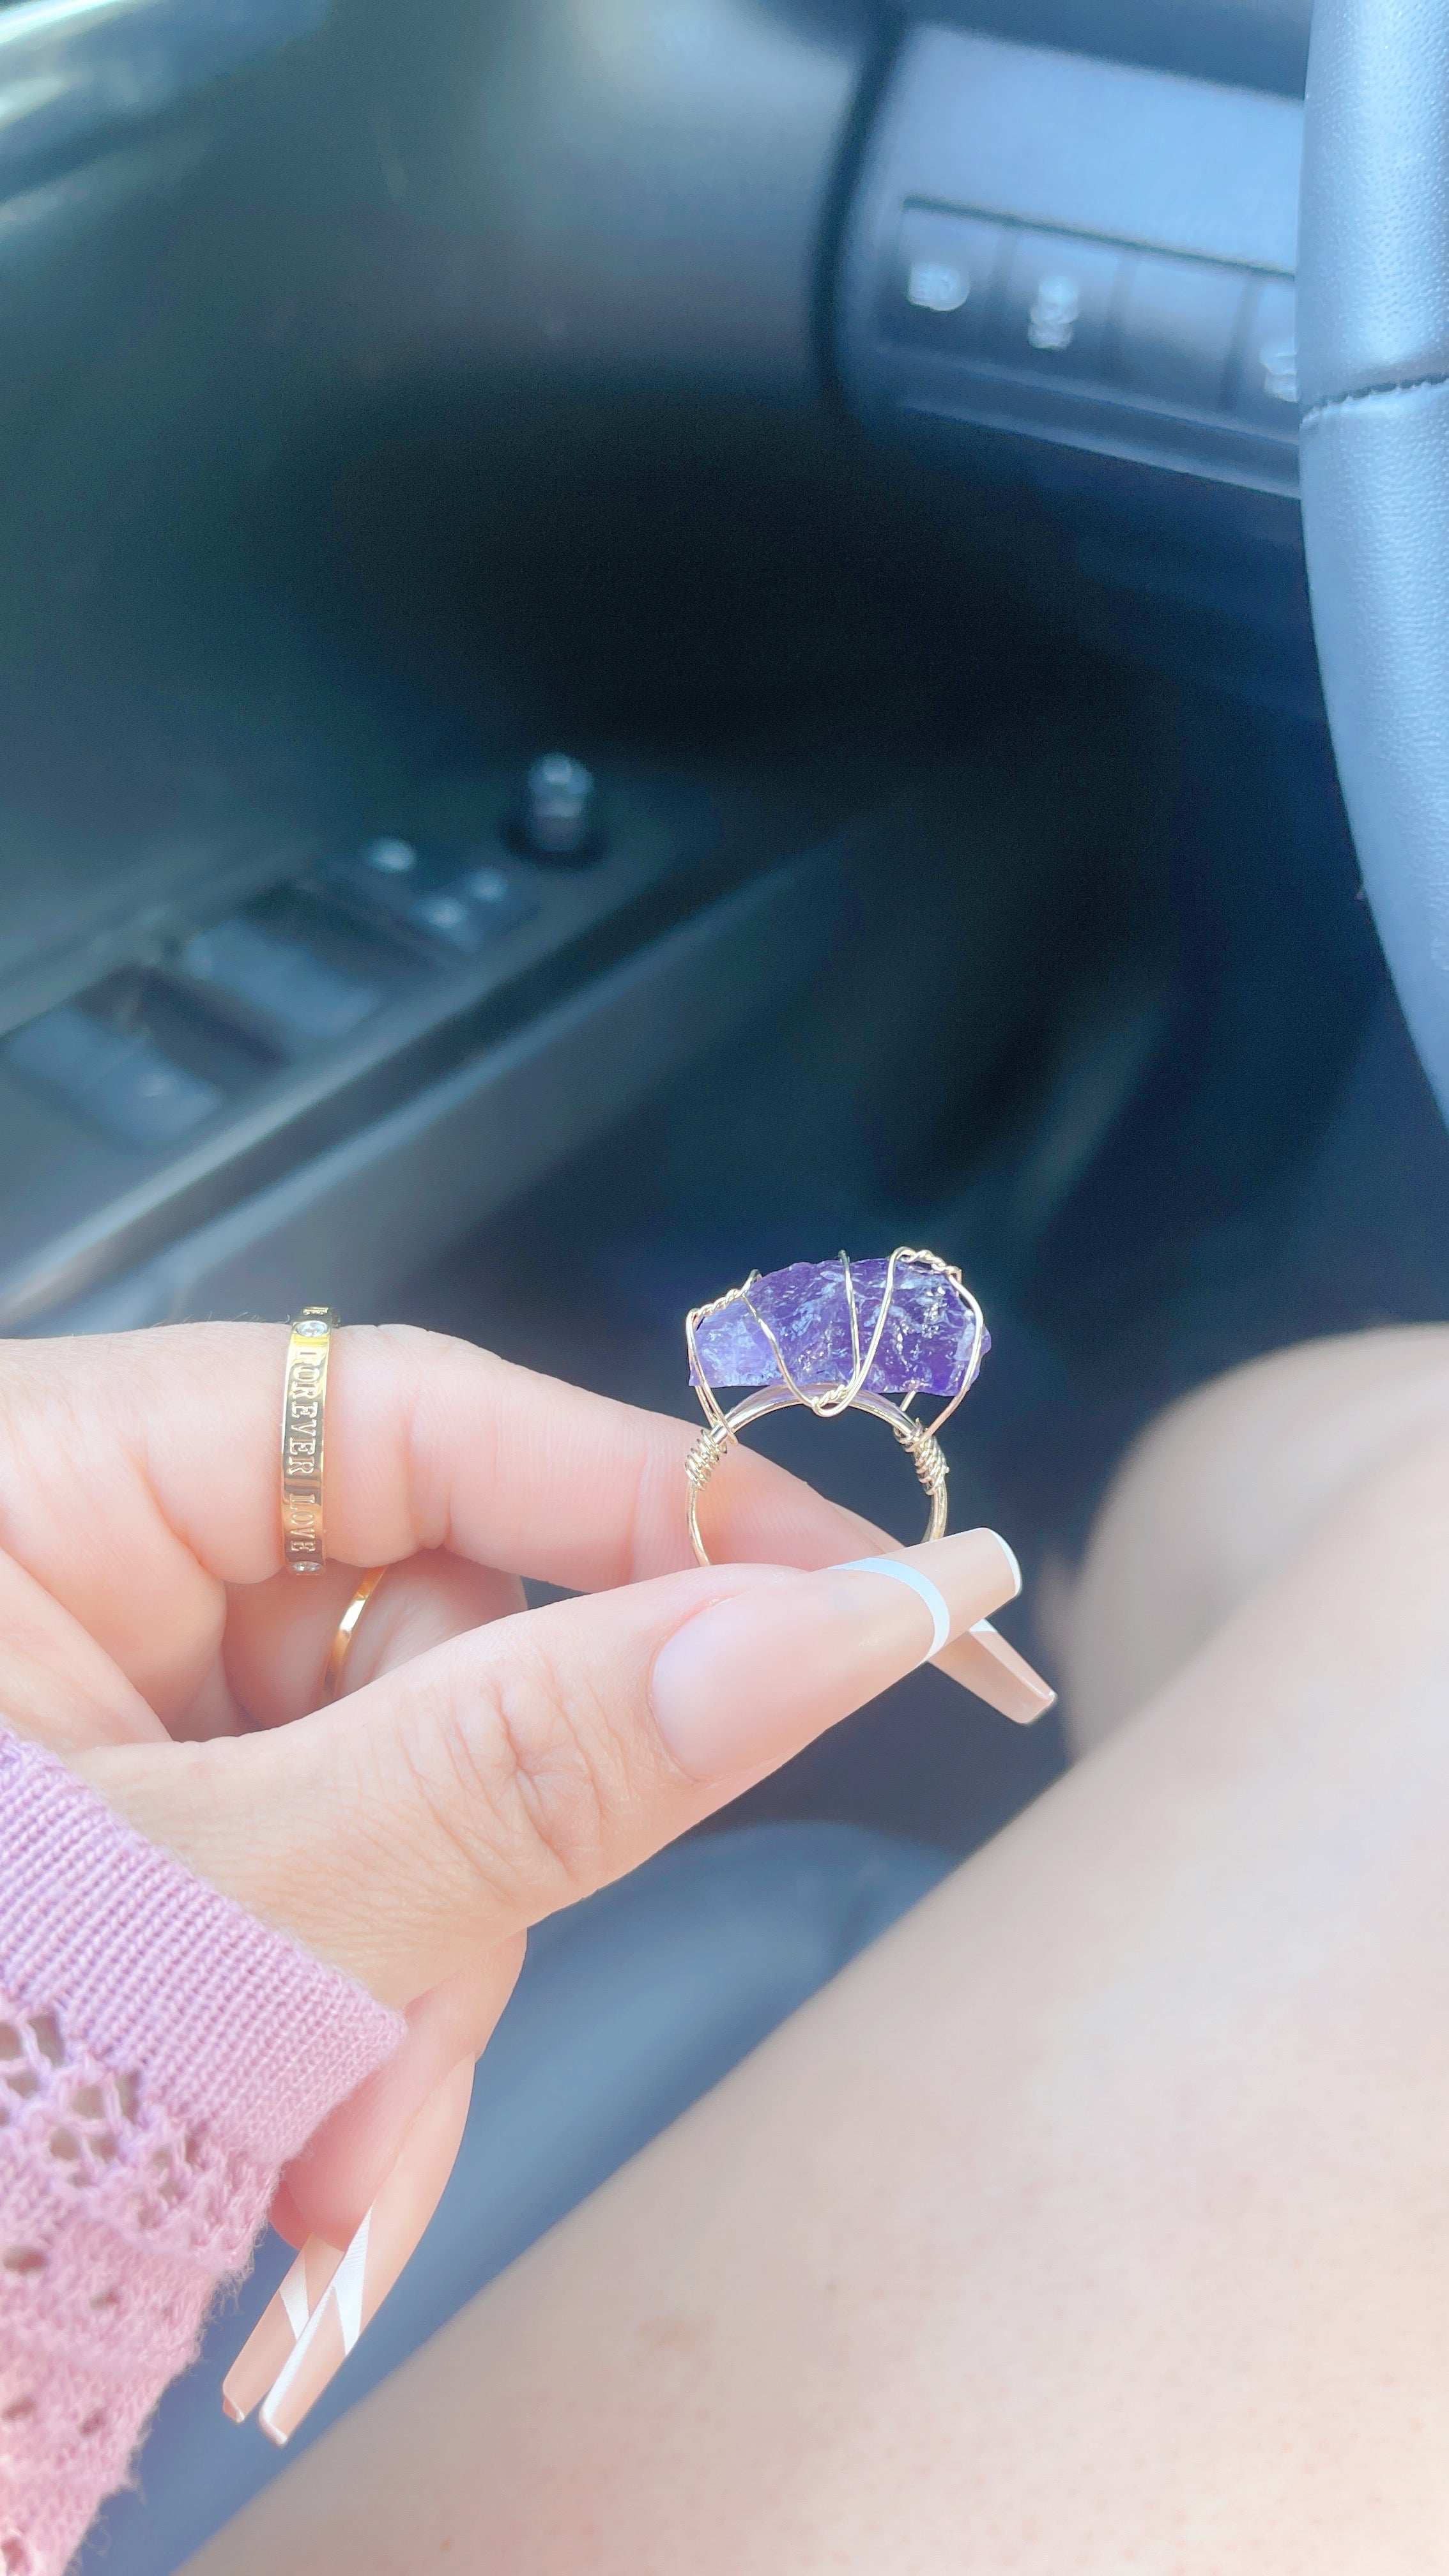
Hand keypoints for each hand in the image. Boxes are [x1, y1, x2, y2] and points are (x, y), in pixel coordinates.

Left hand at [0, 1321, 1044, 2429]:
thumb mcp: (199, 1904)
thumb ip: (519, 1766)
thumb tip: (835, 1623)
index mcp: (48, 1476)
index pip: (429, 1415)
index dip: (670, 1500)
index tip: (885, 1589)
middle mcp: (92, 1569)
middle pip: (436, 1643)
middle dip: (466, 1881)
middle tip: (402, 2081)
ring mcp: (126, 1710)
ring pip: (408, 1800)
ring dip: (402, 2008)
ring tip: (311, 2188)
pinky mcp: (158, 1833)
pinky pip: (342, 1884)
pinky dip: (349, 2035)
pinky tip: (296, 2172)